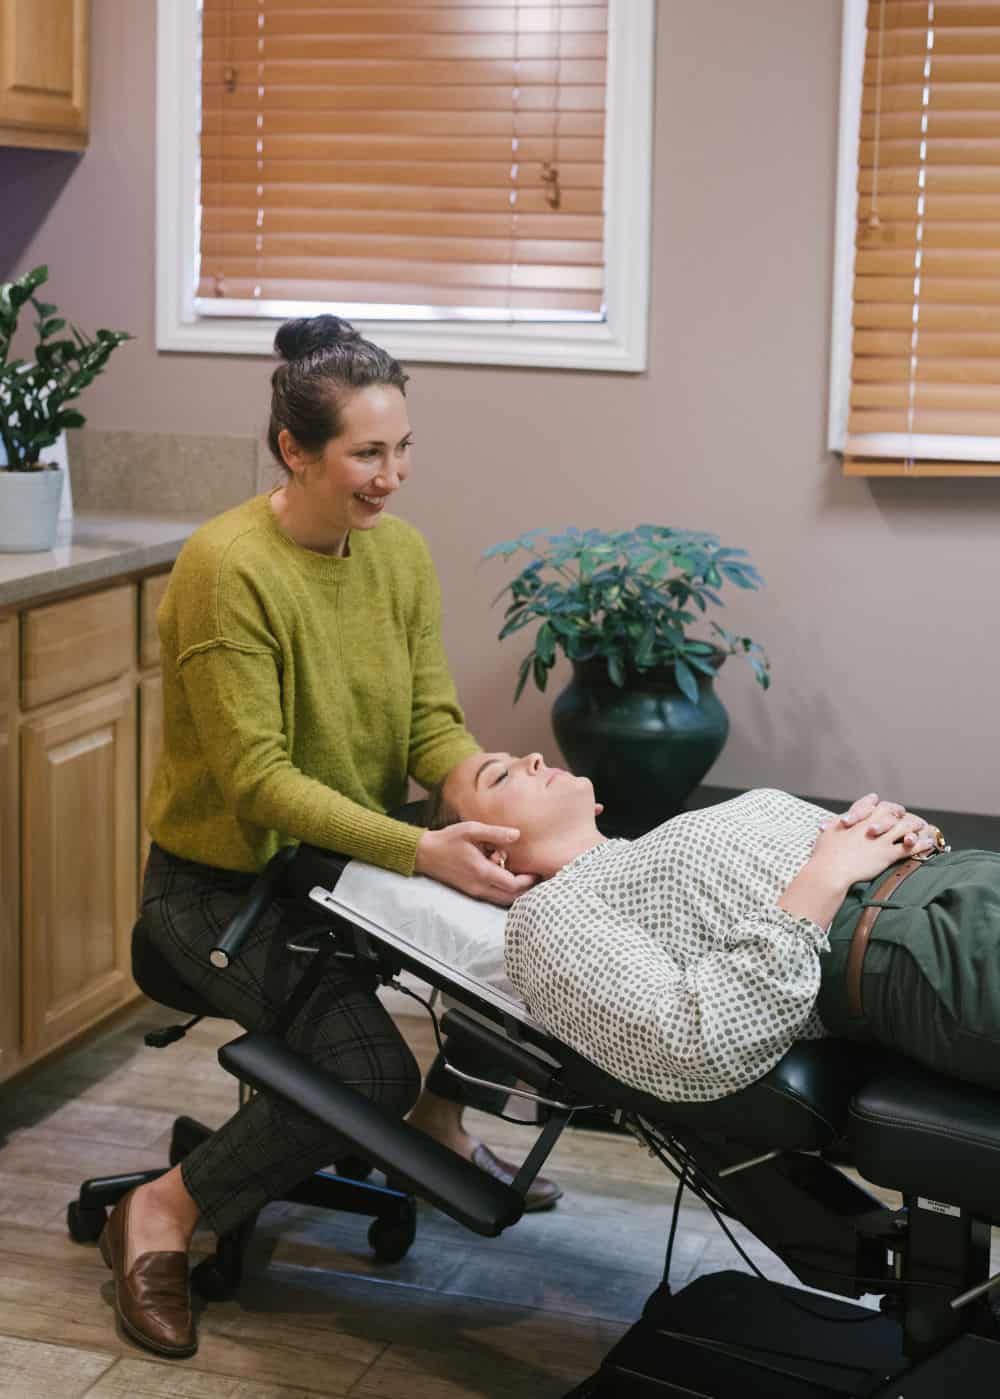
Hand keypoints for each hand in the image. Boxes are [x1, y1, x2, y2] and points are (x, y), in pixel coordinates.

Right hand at [414, 823, 537, 906]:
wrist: (425, 854)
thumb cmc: (449, 839)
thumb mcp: (472, 830)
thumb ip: (495, 833)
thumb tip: (517, 835)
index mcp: (482, 871)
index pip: (513, 885)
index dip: (528, 880)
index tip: (536, 871)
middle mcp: (479, 887)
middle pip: (511, 898)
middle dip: (526, 890)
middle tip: (537, 878)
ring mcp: (474, 892)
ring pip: (503, 900)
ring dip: (516, 893)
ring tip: (525, 878)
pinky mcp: (471, 892)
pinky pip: (494, 898)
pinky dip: (505, 892)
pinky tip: (508, 878)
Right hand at [780, 800, 936, 927]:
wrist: (830, 870)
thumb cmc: (824, 854)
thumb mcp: (827, 832)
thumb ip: (833, 823)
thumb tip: (835, 820)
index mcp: (856, 819)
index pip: (871, 804)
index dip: (877, 804)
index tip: (880, 803)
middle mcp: (871, 825)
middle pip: (892, 812)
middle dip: (900, 813)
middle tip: (905, 815)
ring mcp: (881, 839)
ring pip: (904, 827)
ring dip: (915, 826)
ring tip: (923, 827)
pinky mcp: (887, 854)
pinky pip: (909, 847)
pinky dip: (920, 845)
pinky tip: (928, 844)